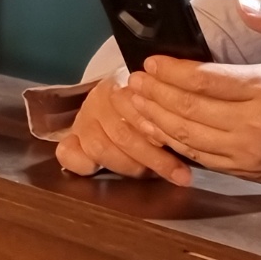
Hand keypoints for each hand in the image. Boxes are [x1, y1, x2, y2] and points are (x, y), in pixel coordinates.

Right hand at [56, 67, 191, 185]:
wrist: (113, 93)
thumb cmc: (144, 101)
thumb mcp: (158, 99)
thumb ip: (168, 111)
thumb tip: (191, 134)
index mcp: (124, 86)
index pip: (140, 111)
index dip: (161, 133)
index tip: (183, 148)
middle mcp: (100, 100)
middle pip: (124, 135)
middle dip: (154, 159)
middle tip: (179, 174)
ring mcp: (83, 119)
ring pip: (101, 148)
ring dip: (128, 166)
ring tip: (149, 174)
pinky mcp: (70, 137)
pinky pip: (69, 154)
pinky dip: (83, 165)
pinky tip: (97, 170)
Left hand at [125, 0, 260, 183]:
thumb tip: (241, 1)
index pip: (206, 81)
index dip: (172, 72)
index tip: (150, 63)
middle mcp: (255, 124)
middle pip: (190, 110)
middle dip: (156, 94)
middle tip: (133, 81)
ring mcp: (248, 152)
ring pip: (189, 137)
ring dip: (156, 119)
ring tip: (136, 102)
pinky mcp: (244, 170)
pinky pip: (199, 158)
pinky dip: (173, 142)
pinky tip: (157, 127)